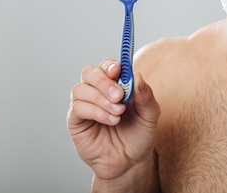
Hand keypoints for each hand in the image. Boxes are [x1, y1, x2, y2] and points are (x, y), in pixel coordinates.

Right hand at [67, 60, 159, 180]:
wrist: (130, 162)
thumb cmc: (139, 135)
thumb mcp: (150, 114)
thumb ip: (145, 95)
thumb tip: (137, 75)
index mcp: (116, 85)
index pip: (107, 67)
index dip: (110, 65)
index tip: (118, 71)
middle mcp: (98, 92)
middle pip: (90, 73)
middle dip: (103, 81)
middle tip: (119, 96)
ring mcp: (86, 105)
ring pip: (81, 89)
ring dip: (101, 99)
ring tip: (118, 113)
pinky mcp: (76, 121)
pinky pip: (78, 108)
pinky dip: (96, 111)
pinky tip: (111, 120)